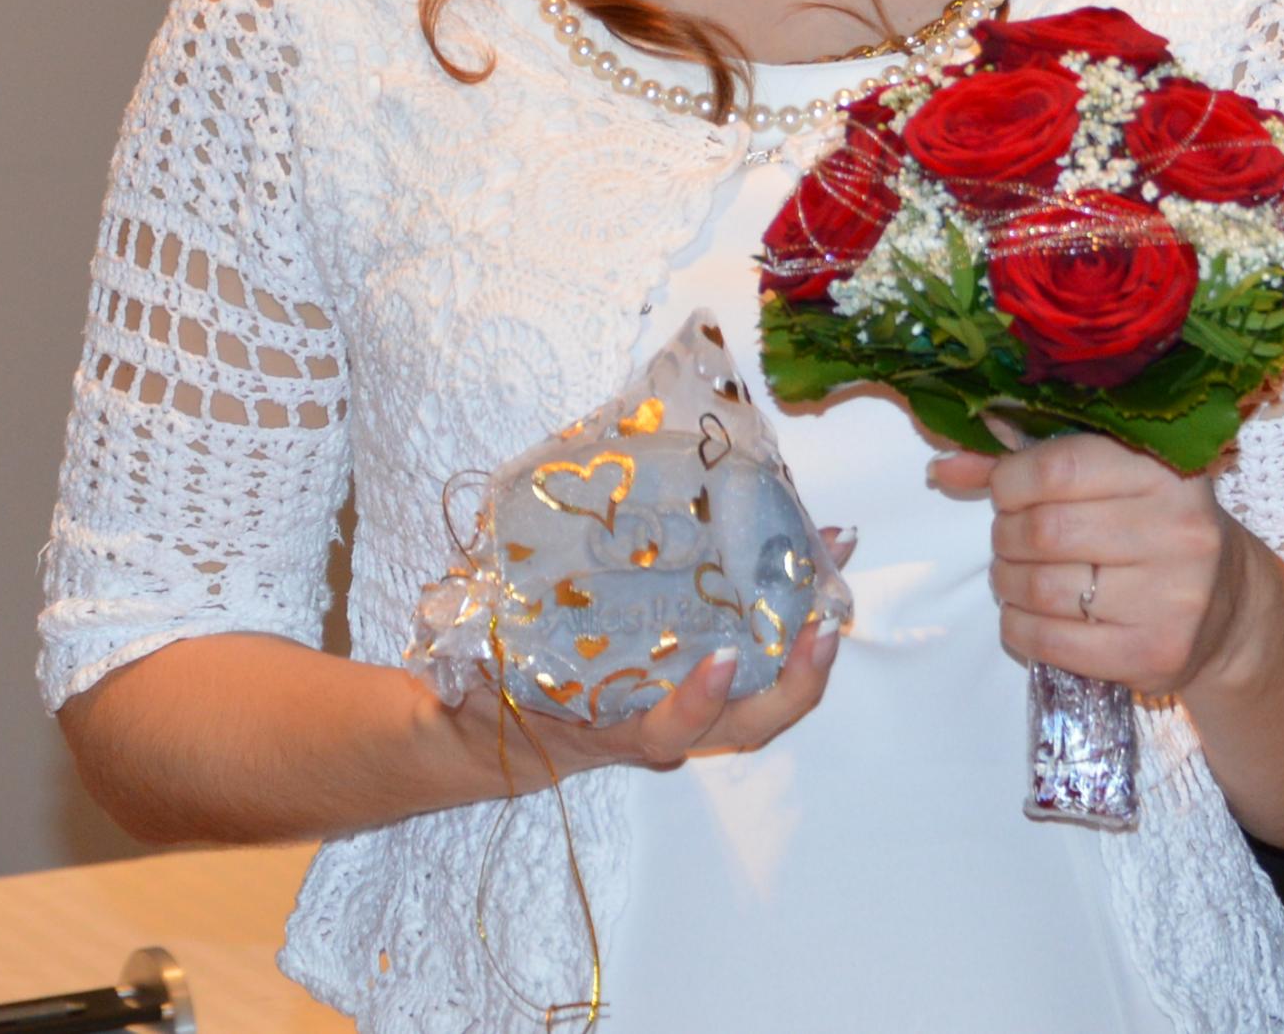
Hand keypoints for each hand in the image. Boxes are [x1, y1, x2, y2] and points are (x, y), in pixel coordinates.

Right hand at [442, 535, 852, 788]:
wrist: (485, 724)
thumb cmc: (486, 687)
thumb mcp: (476, 657)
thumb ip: (474, 632)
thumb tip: (449, 590)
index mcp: (612, 727)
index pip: (668, 732)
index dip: (697, 703)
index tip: (723, 660)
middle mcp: (662, 721)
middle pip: (747, 725)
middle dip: (795, 679)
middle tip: (823, 621)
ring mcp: (685, 696)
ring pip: (766, 691)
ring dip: (805, 634)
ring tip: (834, 559)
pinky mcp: (697, 664)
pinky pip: (758, 652)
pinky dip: (786, 606)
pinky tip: (809, 550)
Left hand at [934, 431, 1267, 699]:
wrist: (1226, 611)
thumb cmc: (1152, 530)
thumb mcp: (1111, 481)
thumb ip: (1028, 465)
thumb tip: (944, 463)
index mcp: (1168, 470)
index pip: (1059, 465)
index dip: (1010, 480)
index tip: (1006, 491)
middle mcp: (1179, 529)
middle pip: (1044, 530)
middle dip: (1006, 535)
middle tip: (1010, 540)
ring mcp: (1173, 596)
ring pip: (1042, 587)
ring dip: (1008, 582)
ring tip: (1017, 576)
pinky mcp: (1156, 652)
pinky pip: (1052, 641)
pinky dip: (1018, 628)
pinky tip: (1026, 616)